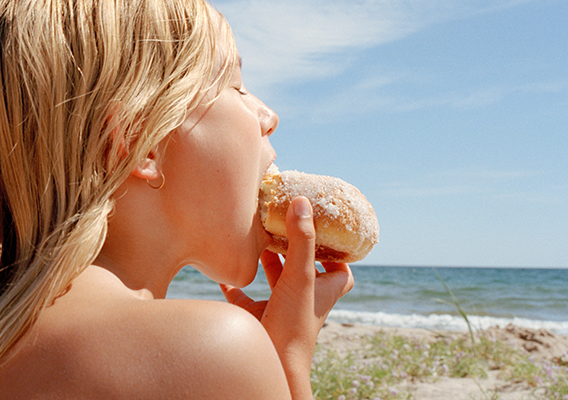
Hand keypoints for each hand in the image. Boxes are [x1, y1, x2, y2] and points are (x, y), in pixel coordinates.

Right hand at [222, 196, 353, 397]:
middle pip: (304, 269)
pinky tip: (226, 265)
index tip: (327, 230)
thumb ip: (301, 240)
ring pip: (275, 279)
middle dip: (294, 247)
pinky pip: (244, 296)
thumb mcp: (301, 275)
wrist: (273, 364)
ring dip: (267, 260)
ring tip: (257, 235)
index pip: (341, 270)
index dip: (337, 252)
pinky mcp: (256, 317)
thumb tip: (302, 202)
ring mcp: (279, 308)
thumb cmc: (294, 324)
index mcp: (322, 291)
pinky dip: (235, 281)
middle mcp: (303, 298)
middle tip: (284, 223)